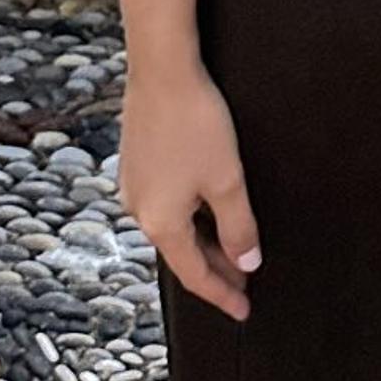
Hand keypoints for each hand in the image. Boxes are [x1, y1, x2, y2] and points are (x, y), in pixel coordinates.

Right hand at [119, 56, 261, 319]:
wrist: (162, 69)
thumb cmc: (196, 123)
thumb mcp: (227, 180)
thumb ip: (239, 227)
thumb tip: (247, 262)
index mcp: (161, 222)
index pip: (195, 274)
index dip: (223, 294)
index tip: (244, 310)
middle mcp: (139, 210)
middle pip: (182, 253)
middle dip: (215, 268)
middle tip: (246, 281)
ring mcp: (134, 186)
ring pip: (174, 228)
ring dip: (203, 241)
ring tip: (234, 248)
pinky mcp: (136, 163)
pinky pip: (165, 205)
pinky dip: (190, 217)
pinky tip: (209, 210)